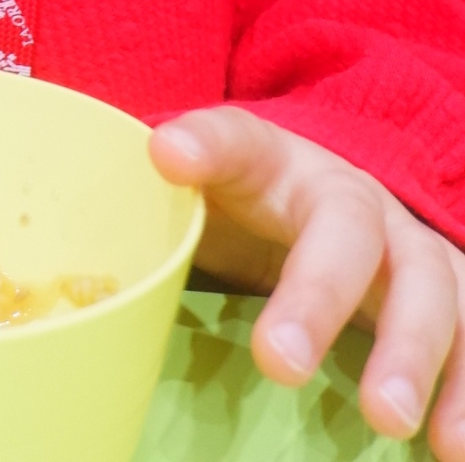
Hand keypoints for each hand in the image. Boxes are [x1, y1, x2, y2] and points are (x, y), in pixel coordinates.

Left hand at [152, 106, 464, 457]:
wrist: (332, 207)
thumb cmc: (256, 207)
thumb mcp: (209, 194)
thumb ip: (170, 195)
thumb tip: (136, 178)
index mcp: (278, 164)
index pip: (237, 140)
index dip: (204, 144)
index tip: (166, 157)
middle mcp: (355, 198)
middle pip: (348, 229)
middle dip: (318, 292)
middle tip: (276, 361)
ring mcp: (413, 249)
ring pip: (435, 283)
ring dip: (414, 350)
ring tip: (388, 419)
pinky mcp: (453, 300)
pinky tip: (453, 448)